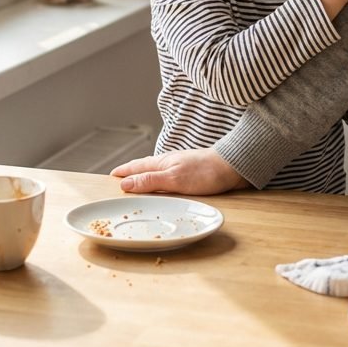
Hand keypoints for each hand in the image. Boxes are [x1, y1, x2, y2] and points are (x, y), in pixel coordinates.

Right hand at [111, 148, 249, 194]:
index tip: (112, 175)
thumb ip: (150, 181)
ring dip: (146, 175)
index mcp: (162, 163)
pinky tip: (166, 184)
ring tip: (139, 180)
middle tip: (120, 177)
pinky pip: (169, 176)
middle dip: (132, 172)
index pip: (137, 166)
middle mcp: (170, 163)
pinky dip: (161, 180)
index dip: (124, 171)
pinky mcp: (192, 173)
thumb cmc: (206, 172)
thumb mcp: (174, 179)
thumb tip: (125, 184)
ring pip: (157, 171)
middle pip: (145, 167)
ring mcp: (181, 166)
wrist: (235, 166)